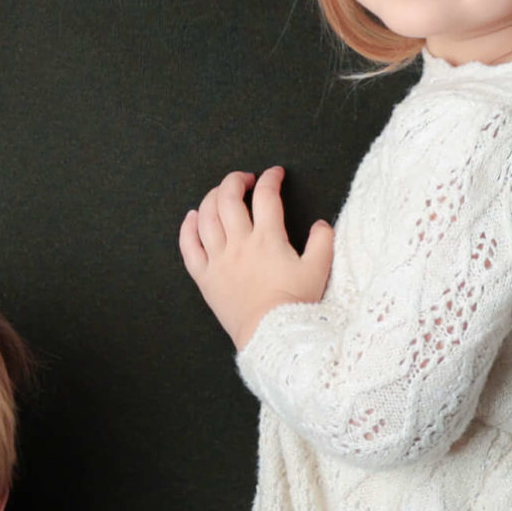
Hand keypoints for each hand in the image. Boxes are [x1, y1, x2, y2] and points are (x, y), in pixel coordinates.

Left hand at [178, 166, 335, 350]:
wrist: (271, 336)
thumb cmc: (295, 306)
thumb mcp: (318, 271)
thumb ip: (323, 242)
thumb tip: (321, 224)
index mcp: (268, 239)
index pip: (266, 196)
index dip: (271, 179)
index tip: (275, 174)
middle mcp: (239, 244)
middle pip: (229, 198)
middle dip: (236, 180)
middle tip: (246, 179)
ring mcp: (219, 260)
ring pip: (206, 217)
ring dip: (212, 198)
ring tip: (222, 193)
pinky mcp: (205, 277)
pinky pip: (189, 248)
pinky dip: (188, 228)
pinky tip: (192, 217)